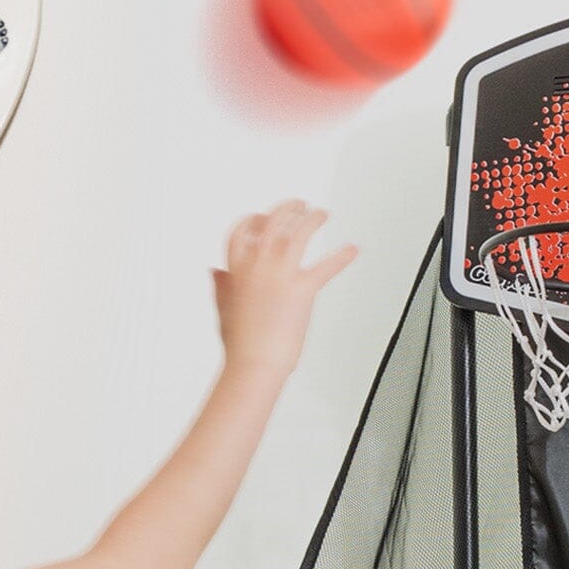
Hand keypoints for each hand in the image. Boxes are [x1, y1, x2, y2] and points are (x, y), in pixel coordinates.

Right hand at [212, 202, 355, 379]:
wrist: (254, 363)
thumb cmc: (241, 342)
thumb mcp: (224, 307)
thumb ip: (222, 285)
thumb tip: (215, 270)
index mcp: (236, 269)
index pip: (242, 231)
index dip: (254, 219)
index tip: (264, 216)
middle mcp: (256, 266)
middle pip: (273, 223)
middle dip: (288, 209)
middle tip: (300, 205)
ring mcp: (279, 275)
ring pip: (298, 234)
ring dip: (312, 220)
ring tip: (322, 214)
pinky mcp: (302, 289)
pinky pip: (326, 267)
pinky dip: (341, 256)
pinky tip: (352, 249)